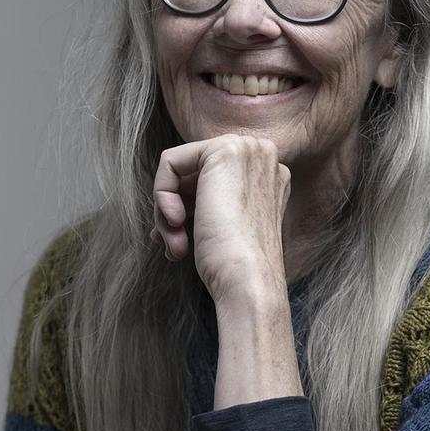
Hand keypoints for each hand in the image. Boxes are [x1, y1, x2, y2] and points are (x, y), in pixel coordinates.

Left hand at [149, 134, 290, 302]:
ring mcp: (246, 149)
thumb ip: (209, 203)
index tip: (178, 238)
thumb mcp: (224, 225)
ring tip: (174, 246)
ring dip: (166, 212)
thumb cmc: (235, 265)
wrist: (248, 281)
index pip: (209, 177)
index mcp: (267, 174)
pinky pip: (169, 163)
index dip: (187, 206)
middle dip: (173, 208)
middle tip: (171, 244)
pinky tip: (174, 225)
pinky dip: (161, 196)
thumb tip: (173, 207)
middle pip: (192, 170)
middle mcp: (261, 155)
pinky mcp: (223, 152)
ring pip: (179, 169)